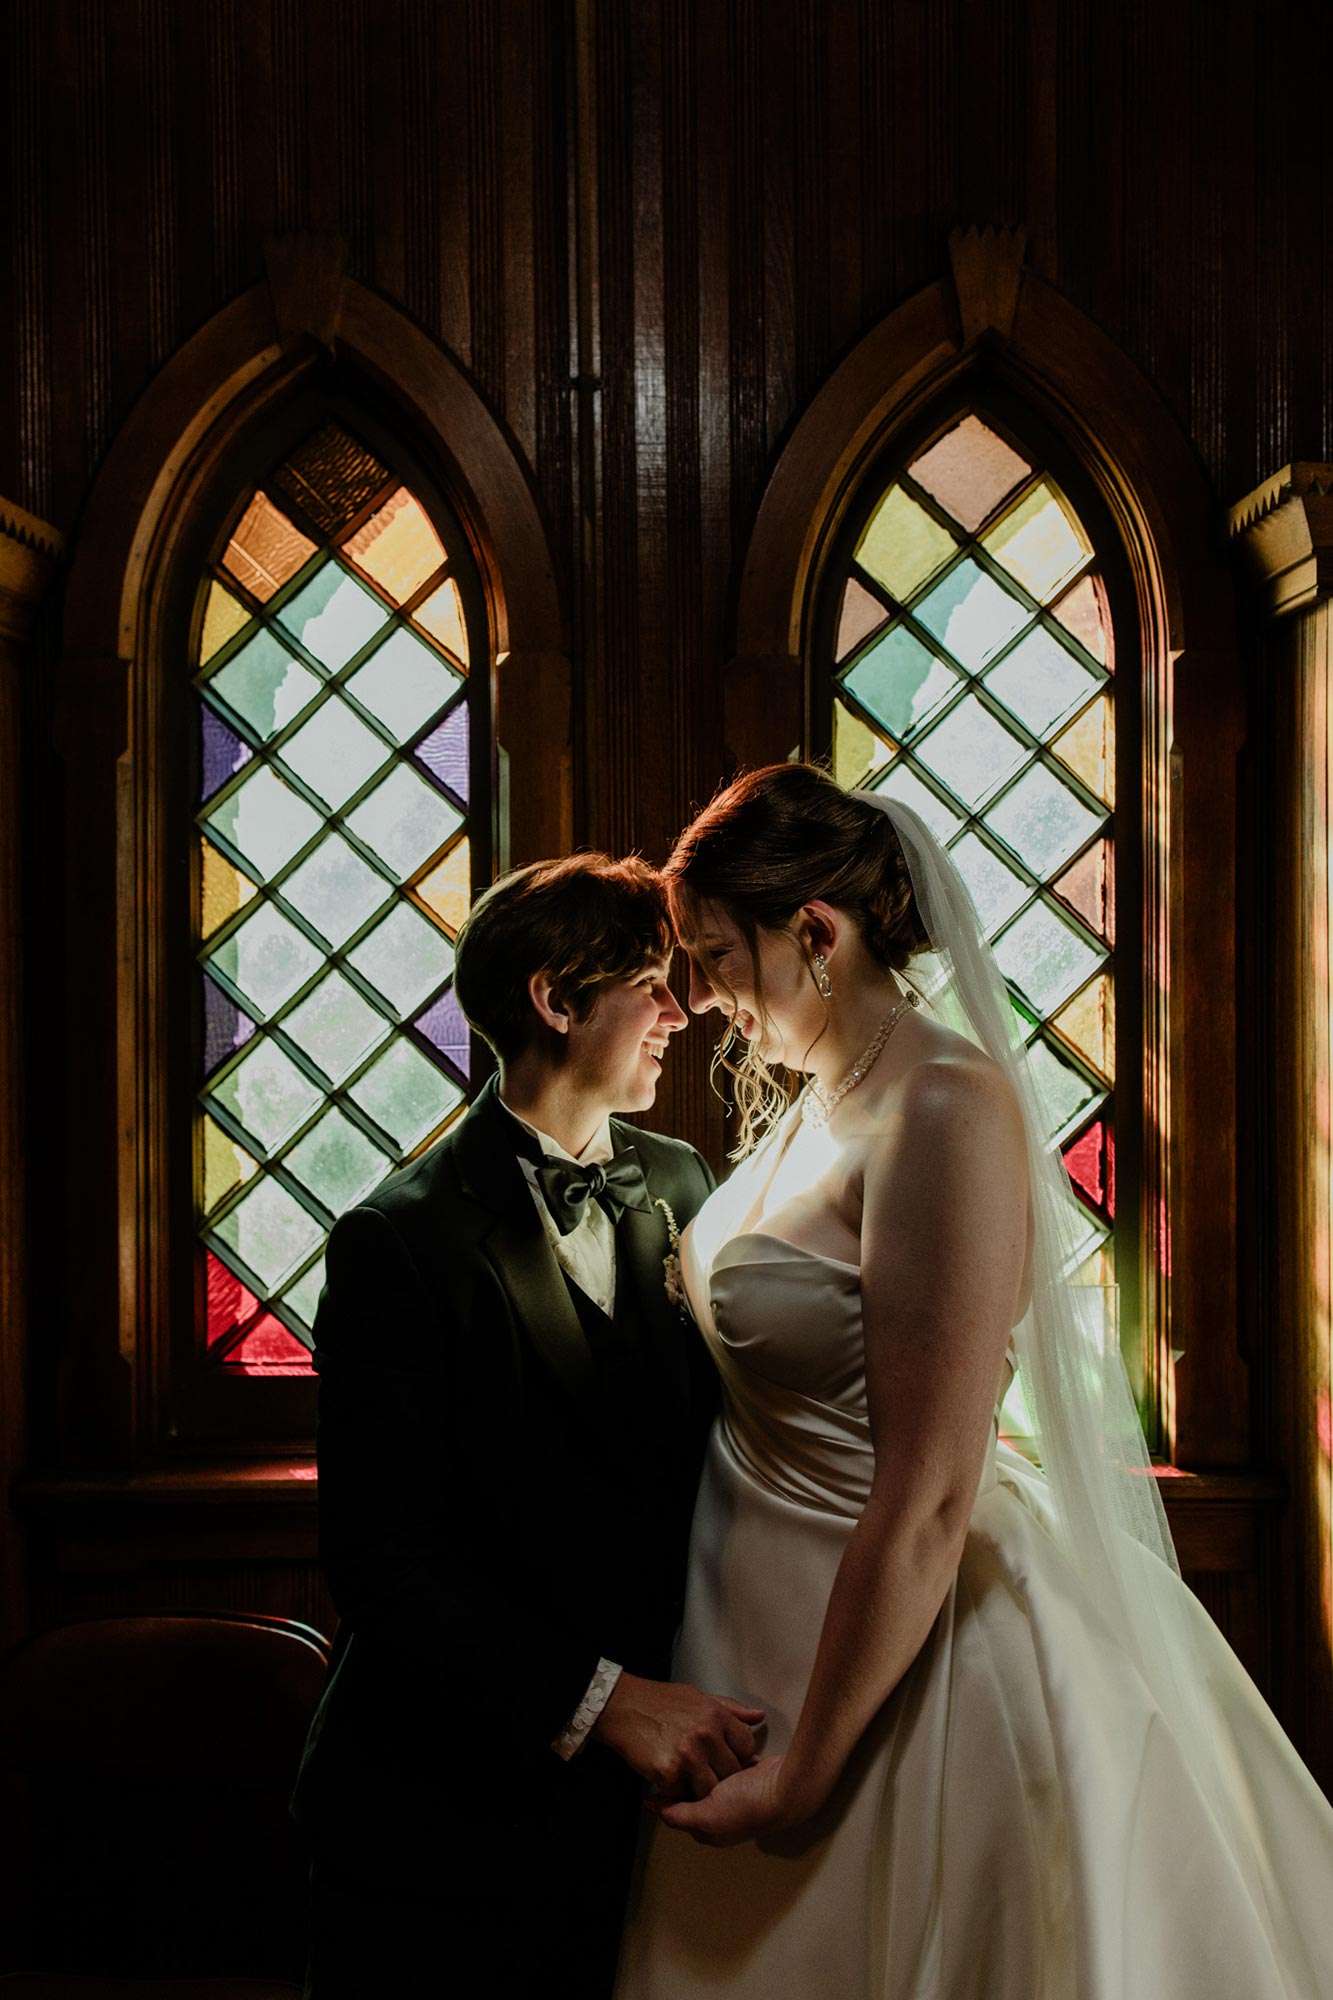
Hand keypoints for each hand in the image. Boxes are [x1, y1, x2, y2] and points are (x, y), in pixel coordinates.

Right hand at [590, 1671, 764, 1801]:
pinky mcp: (668, 1771)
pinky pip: (682, 1793)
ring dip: (700, 1788)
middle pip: (731, 1772)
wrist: (623, 1706)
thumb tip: (759, 1717)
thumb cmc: (661, 1701)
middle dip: (723, 1777)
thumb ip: (731, 1709)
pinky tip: (669, 1778)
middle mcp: (706, 1734)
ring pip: (710, 1788)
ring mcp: (687, 1754)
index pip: (747, 1746)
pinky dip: (676, 1791)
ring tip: (688, 1779)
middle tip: (706, 1772)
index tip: (726, 1758)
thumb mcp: (699, 1697)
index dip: (739, 1756)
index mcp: (716, 1715)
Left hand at [657, 1753, 797, 1845]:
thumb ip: (681, 1814)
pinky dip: (717, 1755)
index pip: (678, 1809)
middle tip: (667, 1752)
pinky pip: (725, 1763)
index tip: (654, 1771)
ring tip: (684, 1743)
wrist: (788, 1789)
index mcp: (709, 1826)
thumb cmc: (748, 1807)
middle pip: (691, 1791)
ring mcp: (733, 1791)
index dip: (666, 1792)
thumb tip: (655, 1809)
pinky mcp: (746, 1773)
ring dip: (698, 1763)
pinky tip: (711, 1743)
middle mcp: (720, 1810)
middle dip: (681, 1776)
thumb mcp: (708, 1816)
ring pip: (707, 1776)